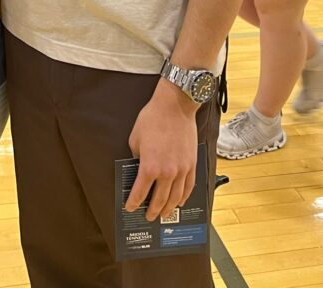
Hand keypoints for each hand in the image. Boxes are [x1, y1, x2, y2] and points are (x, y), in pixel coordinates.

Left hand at [125, 80, 198, 220]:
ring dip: (168, 208)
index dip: (133, 203)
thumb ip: (136, 158)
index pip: (140, 193)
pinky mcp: (192, 164)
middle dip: (152, 210)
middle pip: (159, 200)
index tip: (130, 208)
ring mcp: (182, 170)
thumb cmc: (153, 119)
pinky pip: (189, 187)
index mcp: (149, 167)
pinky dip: (184, 197)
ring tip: (163, 214)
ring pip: (176, 197)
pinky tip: (180, 202)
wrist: (175, 106)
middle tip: (148, 216)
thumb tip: (138, 168)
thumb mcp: (135, 139)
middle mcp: (167, 172)